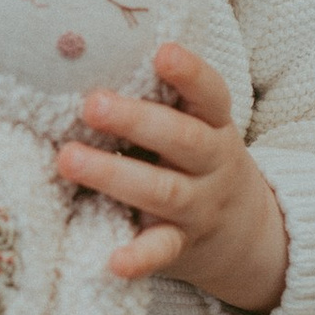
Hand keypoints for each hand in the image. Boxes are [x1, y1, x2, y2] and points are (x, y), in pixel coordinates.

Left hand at [56, 43, 287, 314]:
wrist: (246, 236)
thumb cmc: (198, 165)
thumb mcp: (197, 128)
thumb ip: (161, 101)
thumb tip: (85, 54)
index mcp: (215, 127)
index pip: (210, 94)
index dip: (189, 73)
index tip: (162, 52)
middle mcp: (213, 165)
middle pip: (182, 139)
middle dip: (136, 120)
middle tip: (91, 103)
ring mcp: (199, 208)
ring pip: (163, 191)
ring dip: (114, 175)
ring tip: (68, 159)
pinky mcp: (182, 246)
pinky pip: (162, 251)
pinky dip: (139, 257)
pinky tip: (114, 262)